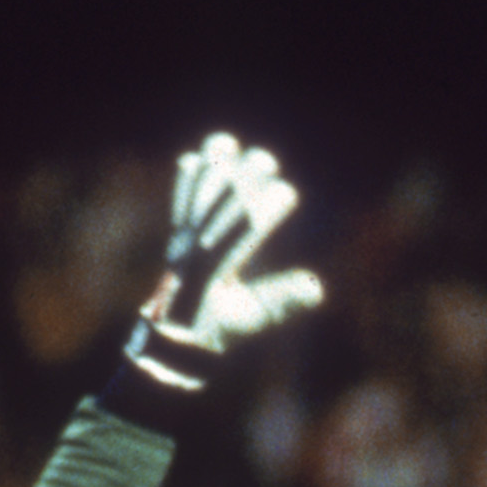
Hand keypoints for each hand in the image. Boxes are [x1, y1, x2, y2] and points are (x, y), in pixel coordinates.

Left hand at [127, 133, 324, 386]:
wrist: (171, 345)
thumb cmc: (215, 336)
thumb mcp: (250, 322)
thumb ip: (279, 303)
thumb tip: (316, 288)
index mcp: (212, 273)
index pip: (239, 234)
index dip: (263, 210)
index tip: (287, 191)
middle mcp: (191, 252)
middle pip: (218, 207)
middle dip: (242, 180)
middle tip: (266, 159)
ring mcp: (180, 245)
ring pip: (197, 199)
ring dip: (212, 170)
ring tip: (225, 141)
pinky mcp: (176, 243)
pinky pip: (181, 207)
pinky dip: (186, 183)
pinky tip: (191, 160)